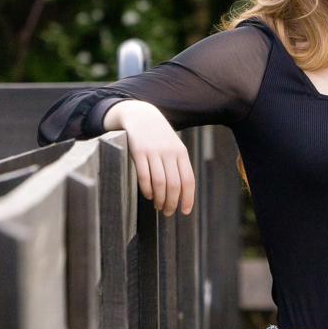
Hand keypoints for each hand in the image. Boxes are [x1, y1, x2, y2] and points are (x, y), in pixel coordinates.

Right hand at [104, 100, 195, 214]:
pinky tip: (148, 195)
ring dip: (159, 199)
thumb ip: (178, 166)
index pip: (188, 180)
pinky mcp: (138, 152)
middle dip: (171, 203)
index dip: (188, 198)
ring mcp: (154, 152)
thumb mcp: (174, 147)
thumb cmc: (160, 137)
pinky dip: (147, 189)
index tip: (185, 211)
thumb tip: (181, 193)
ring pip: (160, 183)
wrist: (142, 116)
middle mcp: (169, 153)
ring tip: (158, 206)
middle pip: (174, 185)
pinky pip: (144, 176)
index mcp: (181, 153)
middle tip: (167, 212)